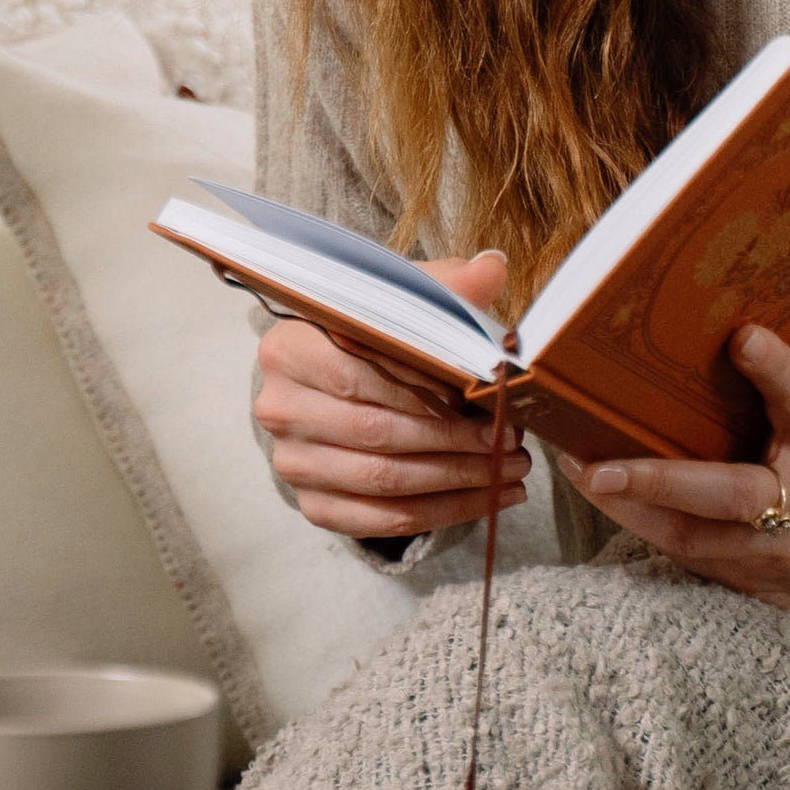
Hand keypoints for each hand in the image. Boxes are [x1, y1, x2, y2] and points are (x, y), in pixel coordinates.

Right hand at [255, 249, 531, 540]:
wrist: (334, 389)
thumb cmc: (372, 340)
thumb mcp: (400, 303)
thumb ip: (444, 288)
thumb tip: (491, 268)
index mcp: (288, 348)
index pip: (359, 373)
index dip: (425, 387)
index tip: (481, 393)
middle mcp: (279, 408)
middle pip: (375, 431)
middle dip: (454, 438)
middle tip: (509, 437)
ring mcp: (292, 463)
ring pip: (385, 480)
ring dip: (458, 479)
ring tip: (510, 468)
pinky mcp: (314, 506)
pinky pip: (384, 521)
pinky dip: (444, 512)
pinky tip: (488, 498)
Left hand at [557, 324, 789, 625]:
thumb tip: (735, 335)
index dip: (776, 370)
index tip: (743, 338)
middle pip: (730, 493)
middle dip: (659, 479)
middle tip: (598, 465)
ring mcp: (776, 550)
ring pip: (692, 536)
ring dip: (630, 507)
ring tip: (578, 471)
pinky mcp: (752, 579)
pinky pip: (689, 554)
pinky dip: (644, 525)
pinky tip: (606, 497)